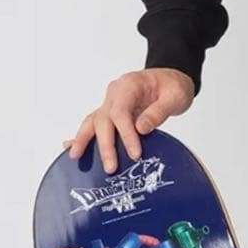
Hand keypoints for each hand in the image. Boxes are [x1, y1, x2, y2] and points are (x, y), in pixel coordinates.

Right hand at [67, 68, 194, 172]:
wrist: (171, 79)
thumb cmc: (174, 87)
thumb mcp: (175, 97)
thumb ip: (158, 112)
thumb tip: (141, 128)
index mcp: (129, 85)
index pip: (121, 112)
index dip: (126, 134)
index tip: (135, 153)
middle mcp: (115, 93)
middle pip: (103, 119)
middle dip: (105, 144)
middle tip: (111, 167)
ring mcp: (111, 102)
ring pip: (93, 120)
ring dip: (83, 139)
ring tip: (75, 156)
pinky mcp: (112, 113)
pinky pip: (95, 124)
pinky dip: (83, 136)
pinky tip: (71, 147)